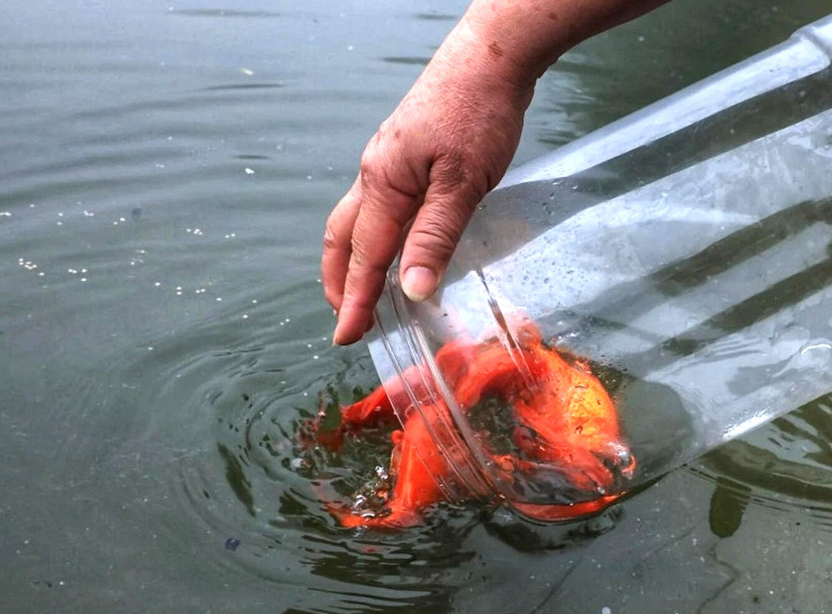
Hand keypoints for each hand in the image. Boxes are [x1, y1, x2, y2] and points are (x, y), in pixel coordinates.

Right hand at [323, 23, 532, 344]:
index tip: (347, 337)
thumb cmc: (478, 112)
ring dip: (354, 257)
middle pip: (343, 237)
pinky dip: (375, 233)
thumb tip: (413, 289)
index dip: (355, 300)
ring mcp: (387, 159)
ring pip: (357, 218)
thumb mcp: (463, 184)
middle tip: (347, 318)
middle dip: (340, 281)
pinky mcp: (406, 152)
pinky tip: (394, 242)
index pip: (364, 257)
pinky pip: (379, 203)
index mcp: (383, 183)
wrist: (491, 58)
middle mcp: (375, 172)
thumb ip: (435, 237)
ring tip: (361, 289)